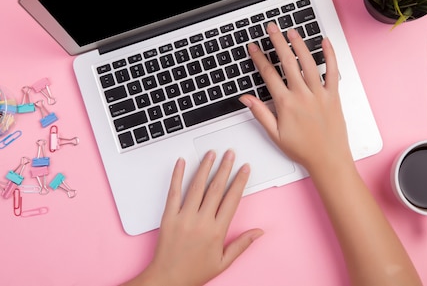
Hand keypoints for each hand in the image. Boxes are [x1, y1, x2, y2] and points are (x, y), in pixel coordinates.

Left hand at [126, 149, 263, 285]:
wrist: (167, 279)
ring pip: (197, 186)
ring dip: (205, 167)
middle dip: (225, 168)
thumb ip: (242, 244)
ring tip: (211, 153)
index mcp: (217, 231)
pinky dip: (177, 175)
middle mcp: (201, 221)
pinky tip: (182, 163)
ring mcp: (184, 217)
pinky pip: (173, 192)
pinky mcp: (169, 216)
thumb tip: (259, 232)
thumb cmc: (194, 272)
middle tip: (230, 154)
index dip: (239, 181)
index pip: (232, 199)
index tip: (244, 169)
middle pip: (216, 188)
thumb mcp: (223, 262)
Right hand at [240, 22, 352, 173]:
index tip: (254, 48)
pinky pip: (332, 71)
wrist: (328, 159)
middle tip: (271, 29)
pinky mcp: (333, 96)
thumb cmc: (303, 149)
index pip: (269, 75)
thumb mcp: (275, 135)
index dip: (259, 58)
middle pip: (287, 62)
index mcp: (286, 104)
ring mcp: (319, 94)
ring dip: (299, 44)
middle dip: (277, 42)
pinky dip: (329, 55)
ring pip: (308, 63)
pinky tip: (325, 42)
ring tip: (292, 32)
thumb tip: (246, 98)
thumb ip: (260, 113)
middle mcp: (302, 95)